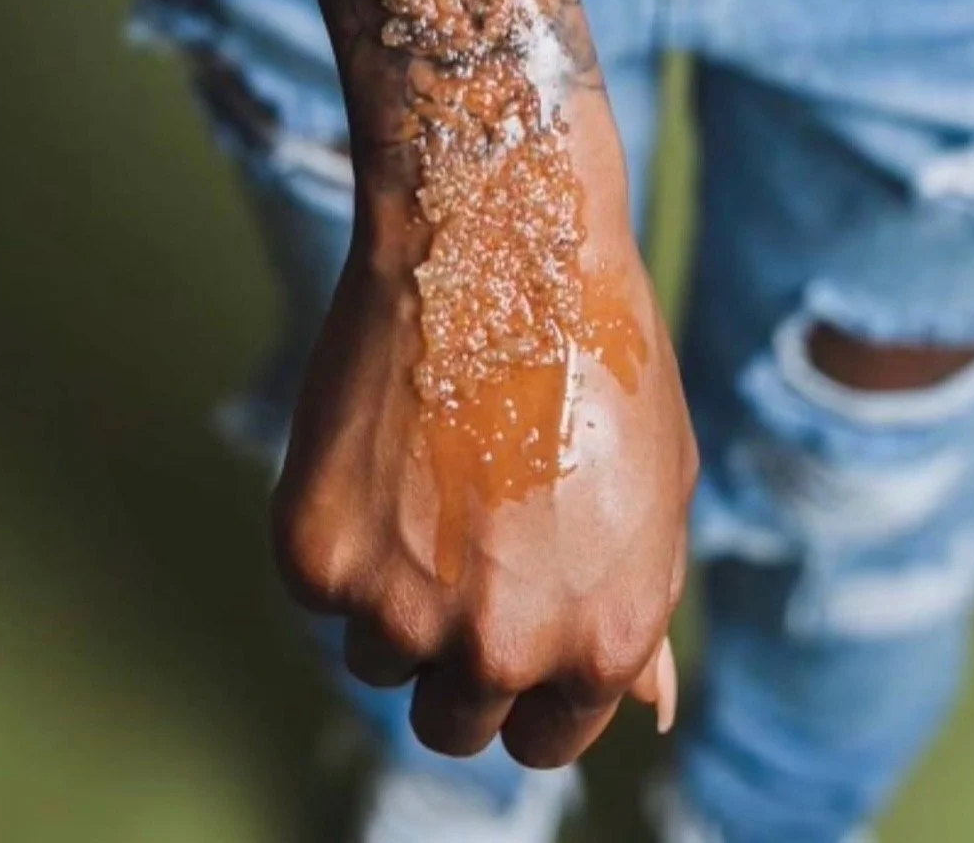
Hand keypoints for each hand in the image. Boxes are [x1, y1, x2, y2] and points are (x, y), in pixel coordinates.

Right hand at [271, 153, 694, 768]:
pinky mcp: (314, 552)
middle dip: (454, 656)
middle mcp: (501, 648)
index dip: (530, 680)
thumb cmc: (595, 345)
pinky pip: (316, 585)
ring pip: (375, 656)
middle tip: (455, 551)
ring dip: (389, 591)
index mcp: (602, 643)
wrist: (498, 236)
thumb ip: (641, 605)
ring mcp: (398, 608)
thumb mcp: (660, 485)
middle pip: (452, 723)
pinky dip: (335, 531)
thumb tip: (643, 706)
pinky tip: (378, 443)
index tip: (509, 622)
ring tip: (423, 475)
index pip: (546, 738)